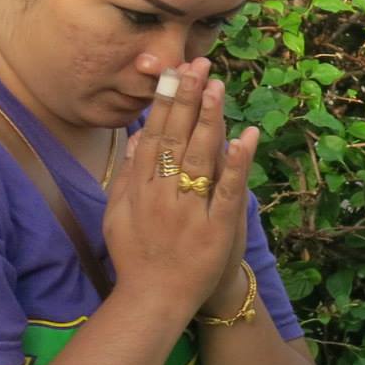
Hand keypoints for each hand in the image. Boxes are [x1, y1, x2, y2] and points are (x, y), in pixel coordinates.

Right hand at [107, 57, 257, 323]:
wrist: (153, 300)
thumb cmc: (137, 257)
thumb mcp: (118, 214)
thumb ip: (129, 176)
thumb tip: (138, 138)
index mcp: (139, 187)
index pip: (155, 134)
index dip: (166, 101)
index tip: (176, 71)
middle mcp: (161, 193)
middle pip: (176, 137)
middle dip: (187, 98)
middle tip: (198, 64)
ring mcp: (188, 210)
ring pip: (200, 157)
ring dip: (209, 120)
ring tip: (218, 87)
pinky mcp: (214, 228)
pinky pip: (227, 190)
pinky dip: (238, 163)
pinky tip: (246, 136)